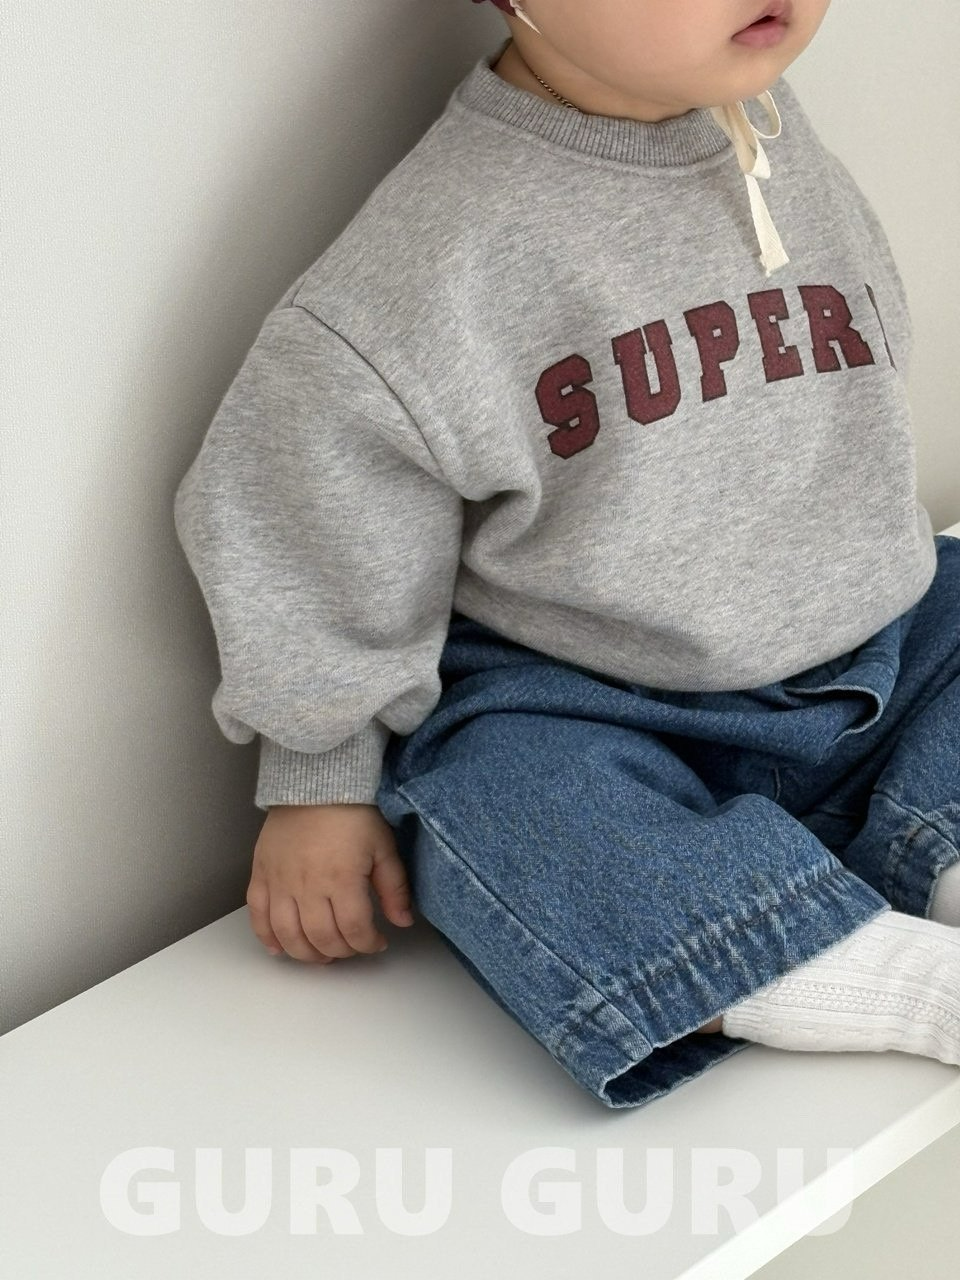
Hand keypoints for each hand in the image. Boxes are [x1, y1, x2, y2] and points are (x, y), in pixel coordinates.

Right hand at [245, 803, 415, 962]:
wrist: (315, 783)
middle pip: (321, 938)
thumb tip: (402, 922)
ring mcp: (280, 882)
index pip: (355, 930)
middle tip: (351, 947)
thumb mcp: (383, 847)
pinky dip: (267, 937)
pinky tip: (280, 948)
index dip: (368, 944)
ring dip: (306, 954)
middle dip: (341, 952)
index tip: (376, 942)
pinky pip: (257, 916)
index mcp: (342, 879)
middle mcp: (308, 886)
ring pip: (288, 935)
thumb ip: (394, 888)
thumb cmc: (353, 814)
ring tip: (321, 955)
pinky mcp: (261, 875)